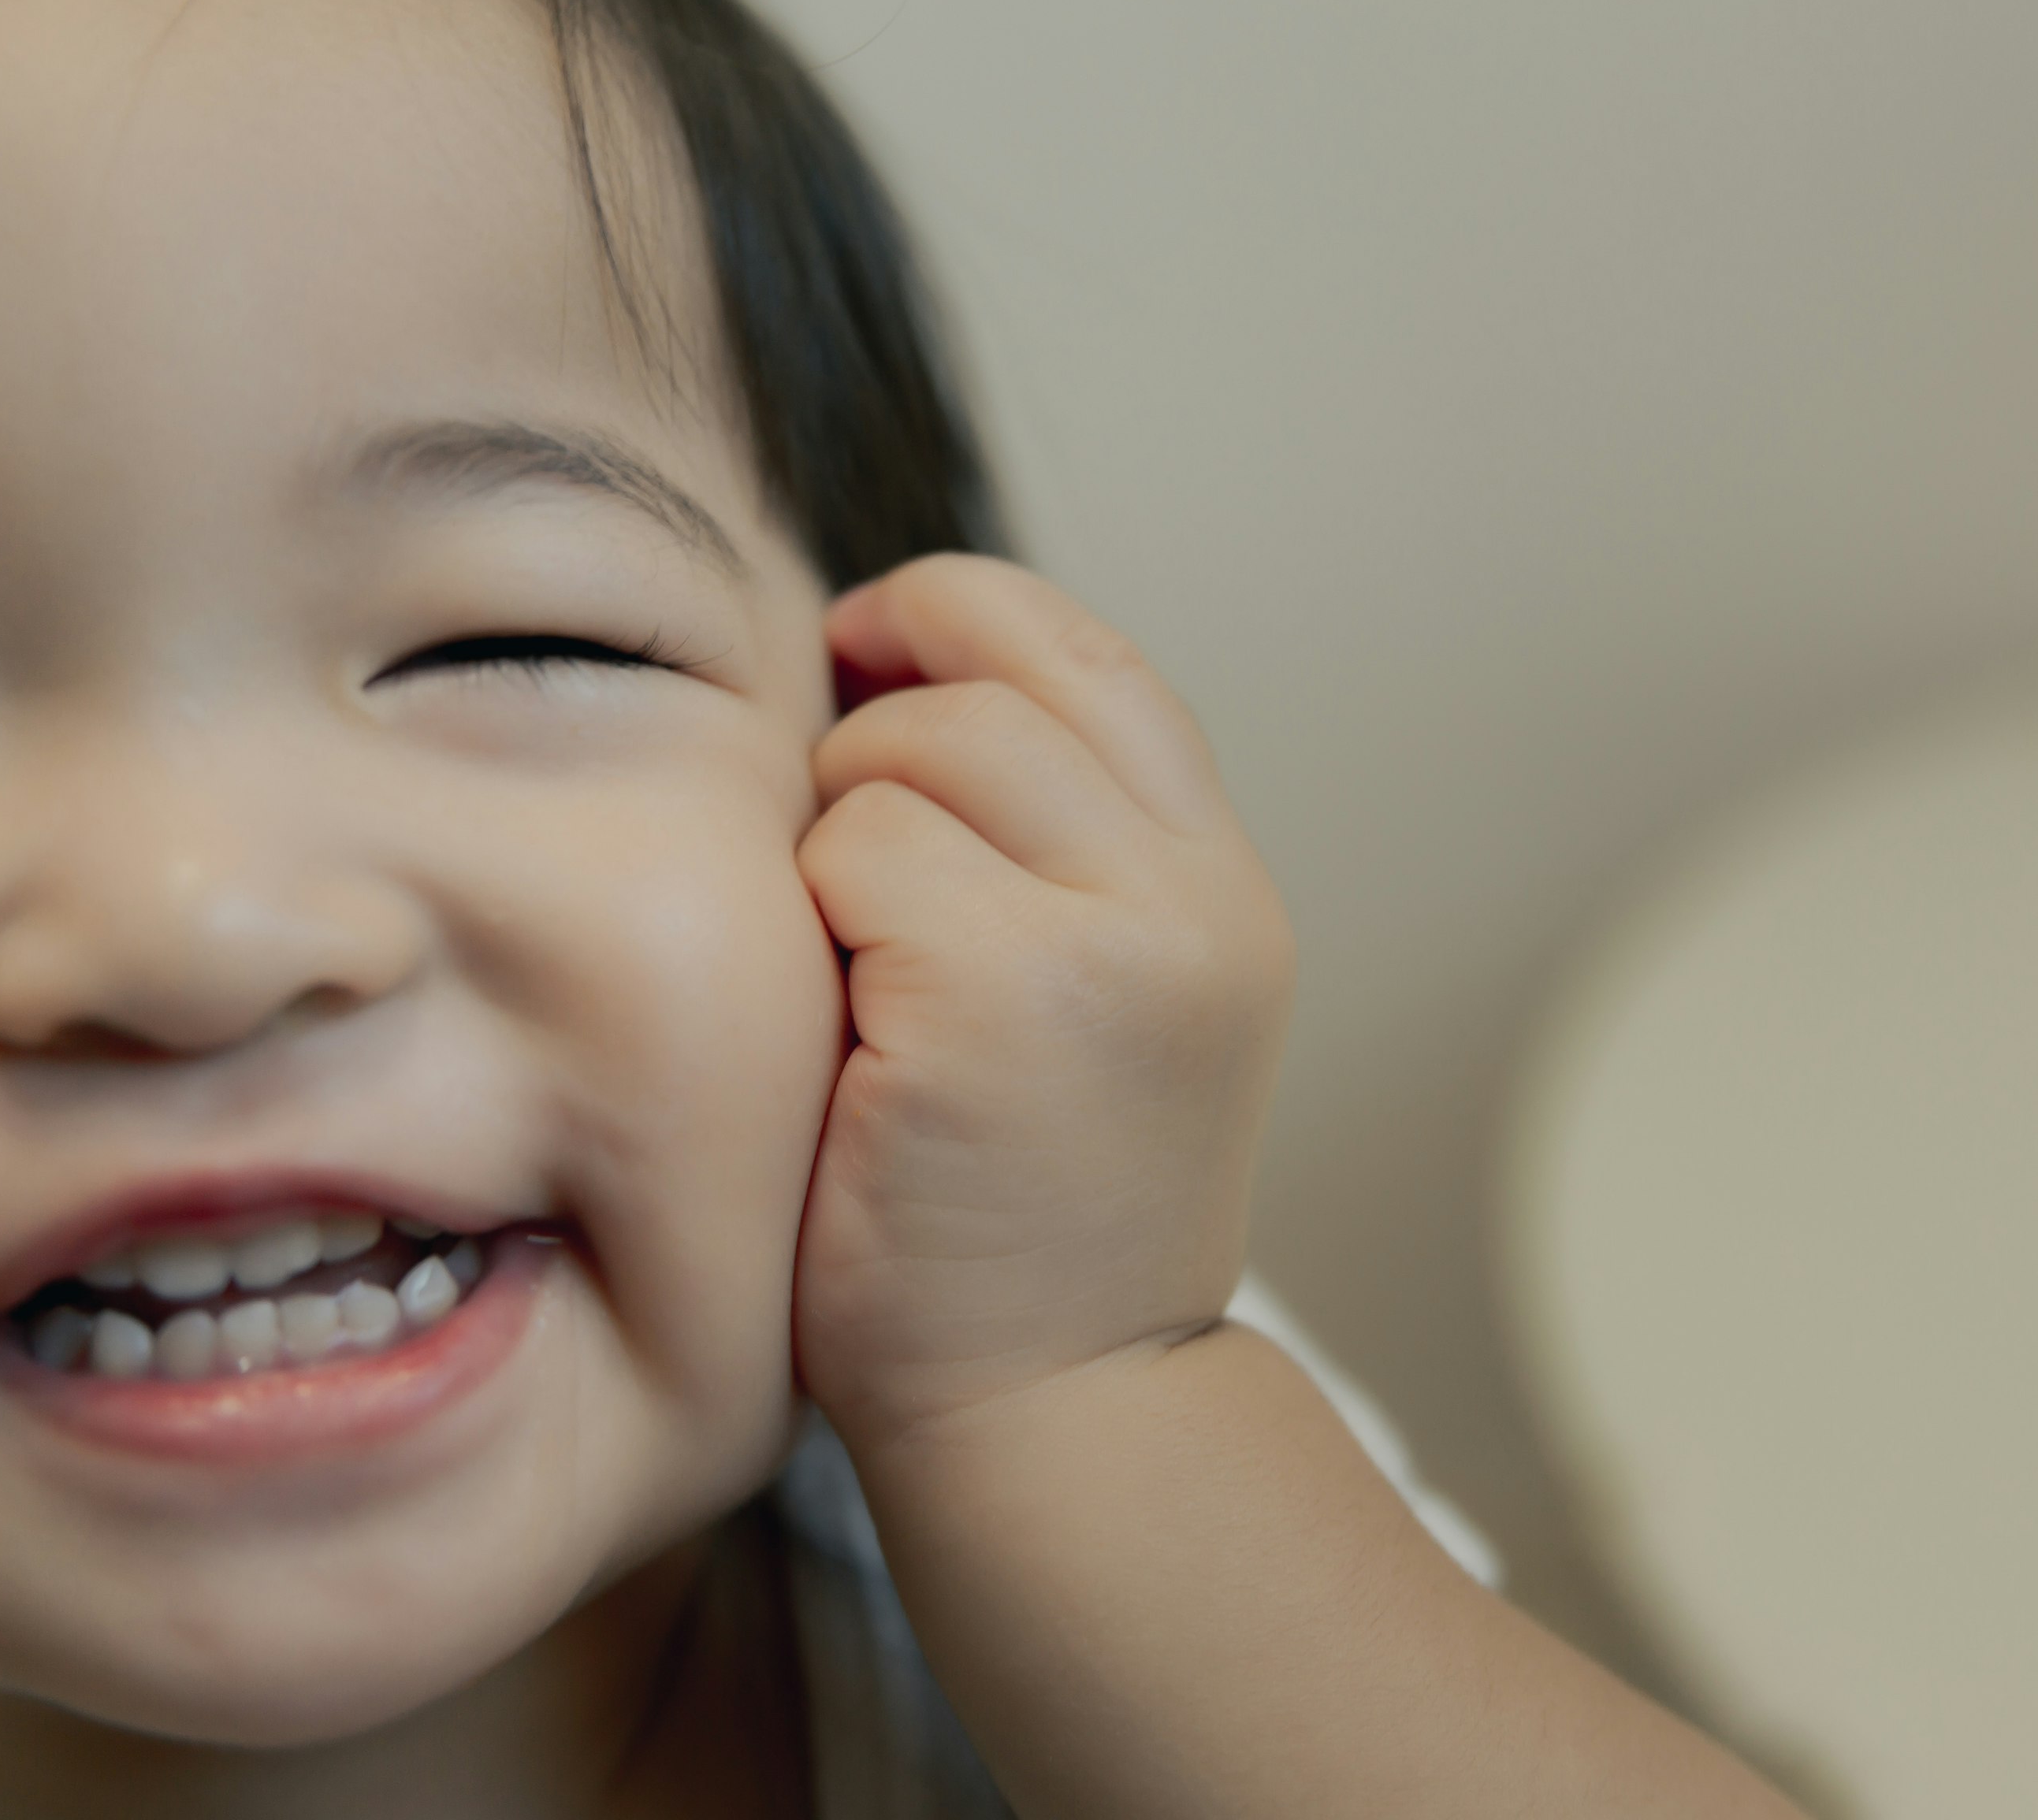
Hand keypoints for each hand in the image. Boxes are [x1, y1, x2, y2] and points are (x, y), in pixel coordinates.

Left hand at [792, 555, 1293, 1450]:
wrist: (1055, 1418)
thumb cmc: (1028, 1218)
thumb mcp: (1106, 1002)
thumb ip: (1056, 847)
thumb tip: (903, 670)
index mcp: (1223, 892)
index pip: (1095, 657)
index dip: (960, 619)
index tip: (863, 657)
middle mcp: (1194, 902)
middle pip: (994, 681)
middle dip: (874, 731)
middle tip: (837, 854)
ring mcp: (1108, 947)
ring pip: (910, 754)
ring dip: (838, 833)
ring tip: (852, 966)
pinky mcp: (995, 1001)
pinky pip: (852, 855)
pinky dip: (814, 917)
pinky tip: (839, 1030)